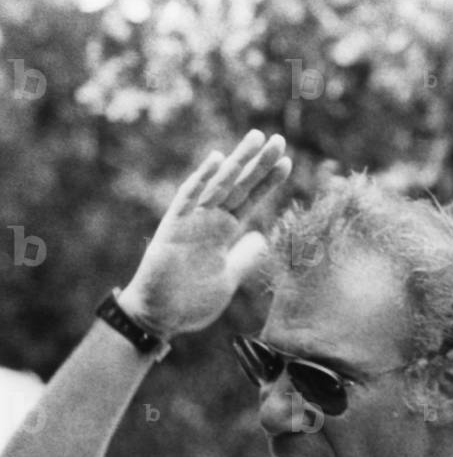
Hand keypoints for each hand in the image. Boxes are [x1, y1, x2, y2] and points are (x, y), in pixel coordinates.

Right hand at [118, 130, 290, 338]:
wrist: (160, 317)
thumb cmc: (190, 299)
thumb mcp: (228, 277)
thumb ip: (244, 258)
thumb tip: (261, 240)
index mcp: (223, 232)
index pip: (250, 201)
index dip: (267, 182)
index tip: (287, 163)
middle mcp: (209, 221)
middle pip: (238, 186)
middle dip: (258, 163)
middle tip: (278, 140)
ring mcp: (191, 222)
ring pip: (218, 185)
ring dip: (238, 161)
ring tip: (258, 139)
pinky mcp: (173, 228)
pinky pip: (188, 198)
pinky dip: (202, 178)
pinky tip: (218, 158)